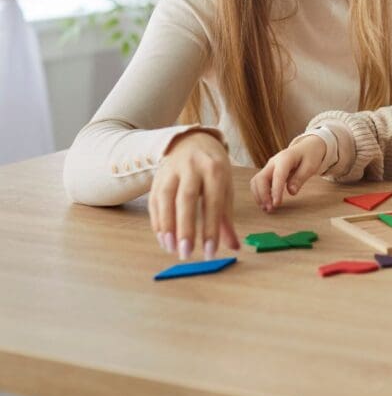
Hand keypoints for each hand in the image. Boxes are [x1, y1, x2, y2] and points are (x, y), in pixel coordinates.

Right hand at [148, 130, 239, 260]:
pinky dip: (157, 221)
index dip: (211, 228)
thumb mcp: (225, 187)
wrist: (191, 141)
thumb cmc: (213, 170)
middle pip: (186, 199)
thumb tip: (234, 247)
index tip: (210, 252)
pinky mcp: (156, 177)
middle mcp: (192, 168)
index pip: (213, 202)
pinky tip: (162, 238)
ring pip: (166, 199)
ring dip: (167, 226)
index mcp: (215, 170)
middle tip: (186, 254)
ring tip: (171, 249)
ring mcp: (171, 171)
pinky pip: (154, 201)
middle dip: (185, 228)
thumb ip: (227, 219)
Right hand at [250, 135, 326, 212]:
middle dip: (263, 195)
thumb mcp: (310, 166)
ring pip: (256, 181)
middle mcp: (274, 162)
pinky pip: (258, 183)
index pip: (278, 175)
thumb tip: (291, 192)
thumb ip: (300, 178)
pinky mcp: (268, 172)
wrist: (306, 147)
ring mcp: (269, 166)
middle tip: (270, 209)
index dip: (275, 190)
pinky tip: (266, 203)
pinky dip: (259, 193)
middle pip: (261, 178)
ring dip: (259, 195)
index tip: (276, 204)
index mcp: (285, 158)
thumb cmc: (310, 156)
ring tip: (267, 209)